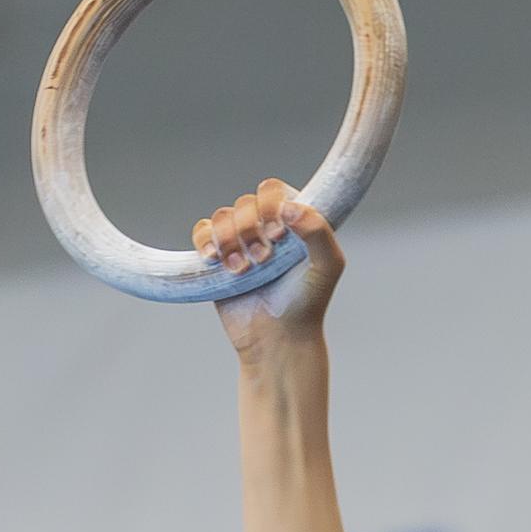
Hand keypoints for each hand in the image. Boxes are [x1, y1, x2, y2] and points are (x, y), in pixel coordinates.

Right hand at [193, 178, 344, 354]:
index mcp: (294, 222)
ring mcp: (241, 243)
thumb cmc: (307, 305)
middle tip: (263, 260)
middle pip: (245, 203)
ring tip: (242, 270)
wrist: (277, 340)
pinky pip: (202, 232)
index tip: (279, 235)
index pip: (273, 191)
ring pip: (222, 216)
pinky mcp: (218, 260)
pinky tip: (215, 260)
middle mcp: (266, 228)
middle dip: (250, 230)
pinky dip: (205, 241)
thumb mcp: (328, 266)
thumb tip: (288, 207)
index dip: (270, 206)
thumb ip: (319, 230)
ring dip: (230, 240)